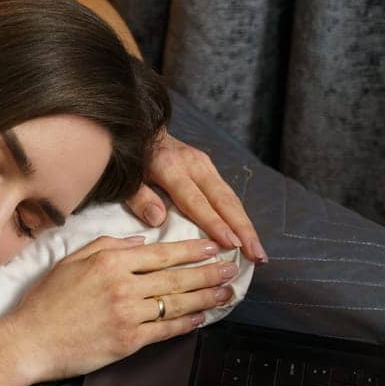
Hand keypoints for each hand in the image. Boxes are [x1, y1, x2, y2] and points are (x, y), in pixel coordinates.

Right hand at [0, 234, 237, 384]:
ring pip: (177, 302)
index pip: (162, 253)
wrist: (29, 341)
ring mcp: (127, 314)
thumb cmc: (45, 302)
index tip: (213, 247)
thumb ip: (107, 245)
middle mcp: (123, 285)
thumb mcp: (71, 261)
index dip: (192, 250)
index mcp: (111, 261)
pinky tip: (201, 318)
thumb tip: (140, 241)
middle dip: (210, 271)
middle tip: (233, 268)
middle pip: (177, 277)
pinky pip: (165, 330)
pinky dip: (186, 323)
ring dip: (206, 297)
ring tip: (227, 292)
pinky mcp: (128, 341)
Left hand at [126, 130, 267, 263]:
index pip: (196, 201)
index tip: (231, 244)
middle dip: (243, 230)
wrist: (141, 130)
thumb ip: (139, 198)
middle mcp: (195, 164)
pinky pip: (227, 196)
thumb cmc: (130, 160)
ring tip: (258, 251)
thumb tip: (158, 219)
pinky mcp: (209, 168)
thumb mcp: (126, 178)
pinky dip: (239, 217)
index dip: (215, 223)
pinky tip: (247, 235)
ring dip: (246, 226)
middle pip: (224, 200)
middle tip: (257, 255)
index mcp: (171, 167)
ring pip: (231, 199)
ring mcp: (205, 165)